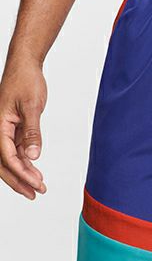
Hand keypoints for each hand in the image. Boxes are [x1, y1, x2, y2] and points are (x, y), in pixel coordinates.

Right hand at [0, 56, 46, 199]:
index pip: (7, 155)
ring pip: (10, 158)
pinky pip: (16, 149)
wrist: (25, 66)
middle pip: (4, 162)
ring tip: (40, 186)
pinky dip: (26, 161)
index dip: (21, 172)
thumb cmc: (25, 81)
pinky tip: (36, 171)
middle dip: (19, 180)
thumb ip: (32, 132)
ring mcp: (5, 129)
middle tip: (35, 194)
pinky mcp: (14, 127)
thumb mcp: (32, 107)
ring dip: (24, 173)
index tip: (36, 184)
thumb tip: (33, 156)